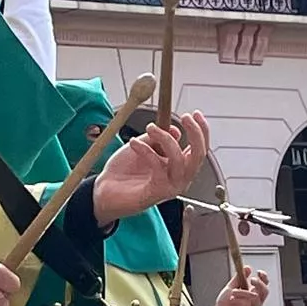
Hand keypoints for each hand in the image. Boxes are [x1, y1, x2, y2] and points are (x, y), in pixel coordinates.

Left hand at [94, 112, 210, 225]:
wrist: (104, 192)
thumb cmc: (124, 171)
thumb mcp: (143, 146)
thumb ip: (158, 139)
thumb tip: (176, 130)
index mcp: (179, 167)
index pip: (199, 149)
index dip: (201, 130)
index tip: (194, 113)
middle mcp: (179, 178)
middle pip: (198, 155)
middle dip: (195, 133)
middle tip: (184, 116)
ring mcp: (170, 187)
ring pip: (179, 159)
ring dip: (166, 138)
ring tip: (150, 127)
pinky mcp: (157, 192)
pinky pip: (157, 166)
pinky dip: (146, 150)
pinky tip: (134, 143)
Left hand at [210, 266, 269, 305]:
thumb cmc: (225, 304)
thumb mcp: (231, 287)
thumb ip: (239, 277)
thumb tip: (247, 268)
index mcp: (252, 292)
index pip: (263, 284)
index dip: (263, 277)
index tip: (259, 272)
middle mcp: (256, 300)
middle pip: (265, 290)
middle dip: (260, 283)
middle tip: (252, 279)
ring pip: (256, 297)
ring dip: (244, 292)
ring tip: (233, 292)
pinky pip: (250, 305)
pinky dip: (241, 300)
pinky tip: (233, 299)